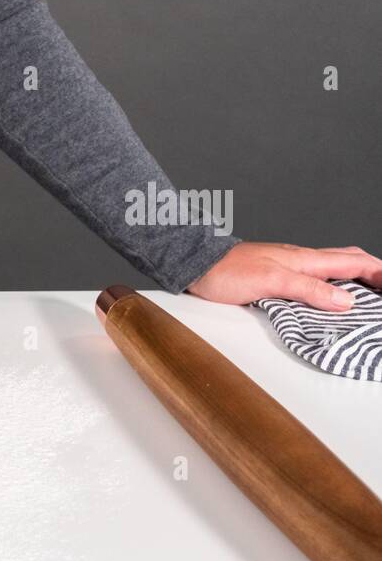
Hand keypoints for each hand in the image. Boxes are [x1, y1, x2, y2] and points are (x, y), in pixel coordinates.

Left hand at [188, 242, 381, 311]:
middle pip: (349, 261)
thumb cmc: (227, 272)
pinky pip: (314, 279)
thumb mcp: (271, 281)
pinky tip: (328, 298)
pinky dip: (331, 286)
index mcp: (306, 259)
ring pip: (333, 269)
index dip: (380, 273)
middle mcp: (302, 260)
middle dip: (374, 272)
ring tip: (368, 295)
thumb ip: (308, 289)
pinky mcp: (276, 276)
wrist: (197, 267)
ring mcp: (289, 266)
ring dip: (354, 279)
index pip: (355, 263)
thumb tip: (346, 301)